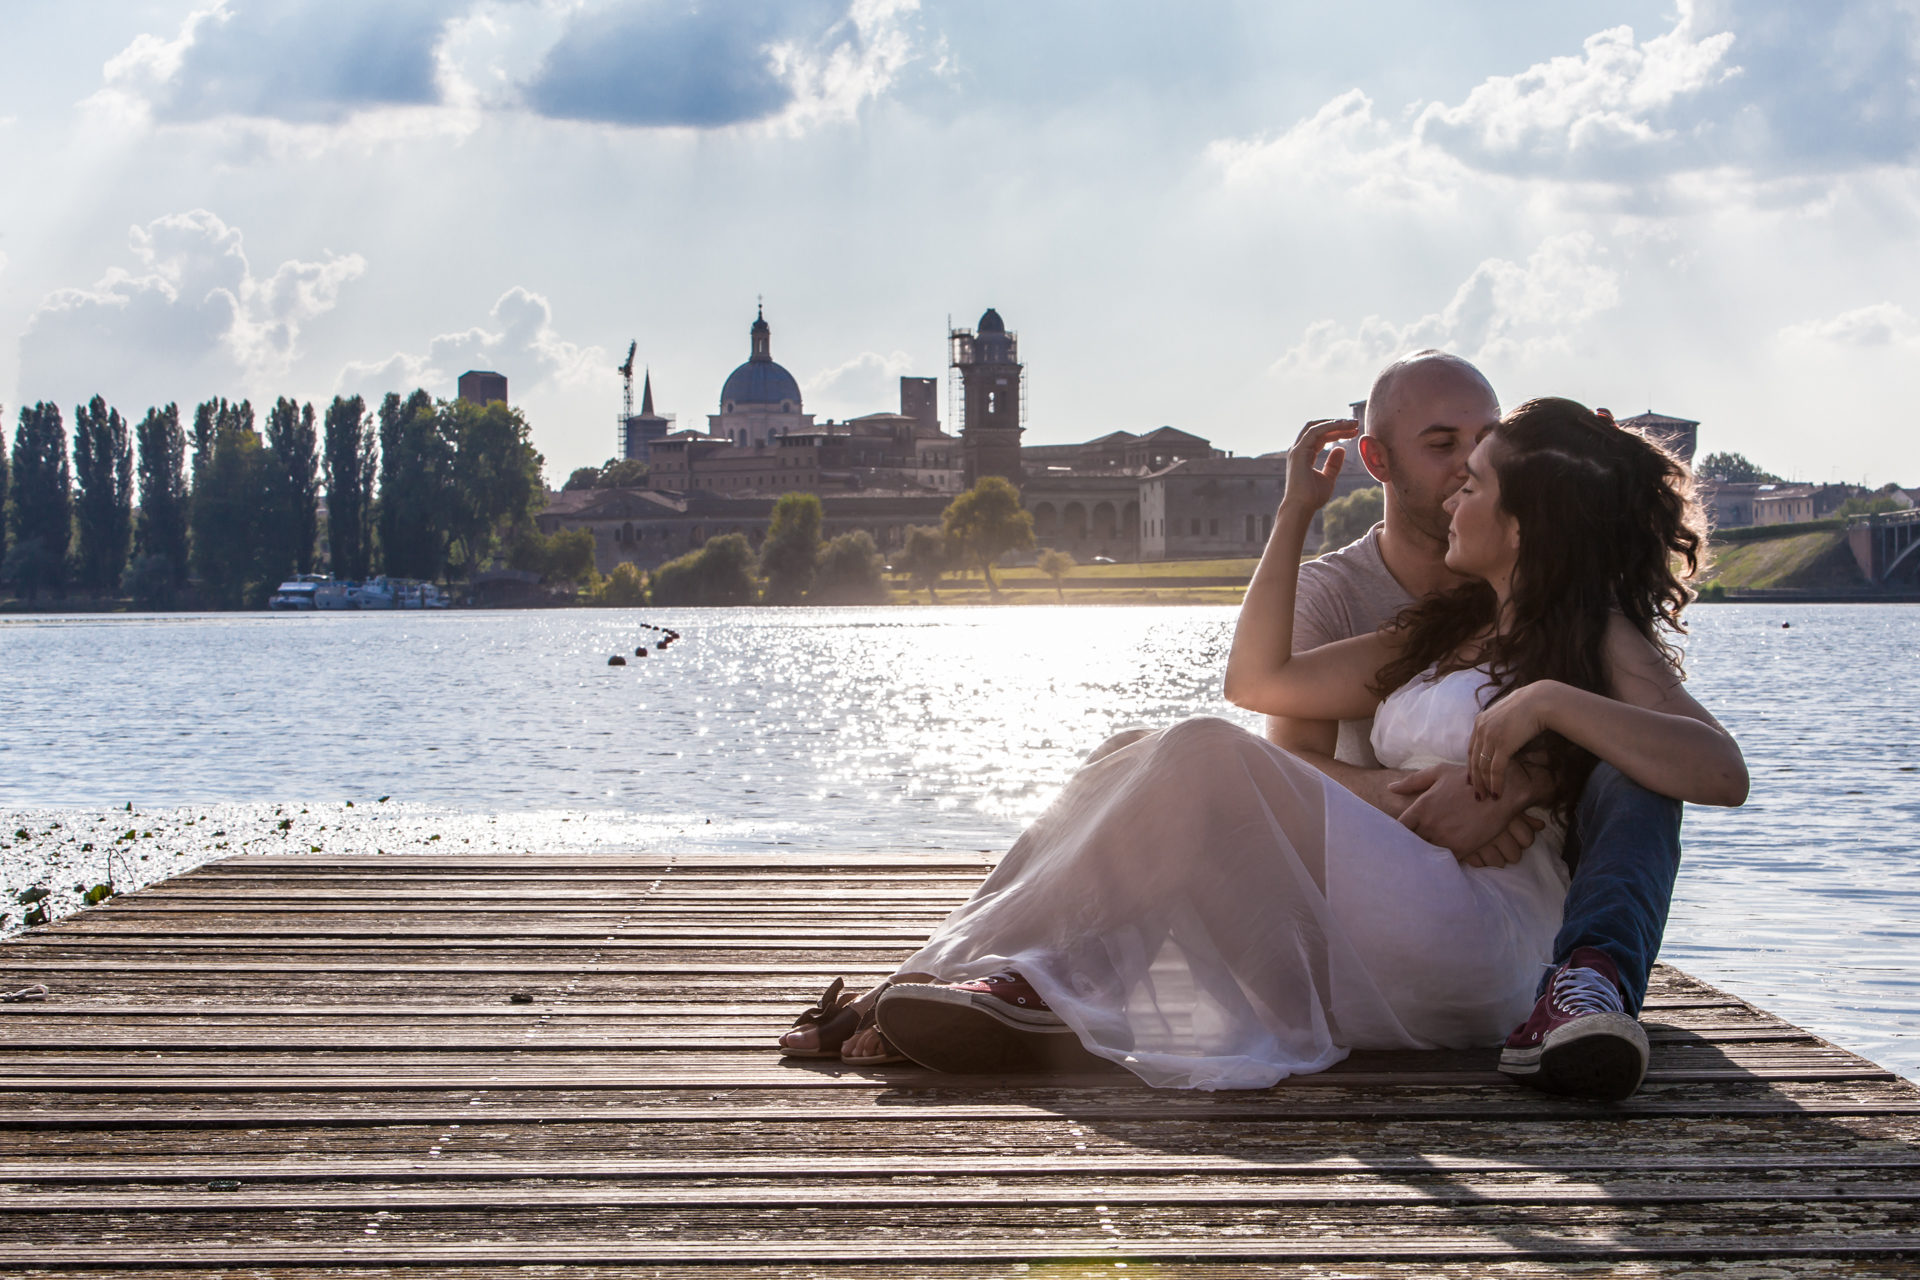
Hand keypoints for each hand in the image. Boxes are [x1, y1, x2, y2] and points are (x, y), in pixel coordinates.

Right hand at [1277, 418, 1359, 521]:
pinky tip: (1343, 426)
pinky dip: (1329, 426)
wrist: (1302, 507)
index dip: (1337, 432)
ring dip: (1336, 423)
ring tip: (1353, 423)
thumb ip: (1333, 464)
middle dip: (1336, 424)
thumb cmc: (1312, 497)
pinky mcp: (1299, 451)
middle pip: (1318, 428)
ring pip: (1317, 427)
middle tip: (1355, 423)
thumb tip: (1341, 449)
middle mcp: (1299, 449)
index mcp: (1304, 454)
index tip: (1354, 432)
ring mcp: (1298, 450)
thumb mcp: (1328, 478)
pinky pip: (1315, 432)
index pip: (1321, 436)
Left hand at [1391, 764, 1545, 863]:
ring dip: (1423, 855)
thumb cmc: (1469, 780)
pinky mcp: (1461, 849)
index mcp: (1421, 807)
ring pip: (1425, 854)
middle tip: (1408, 850)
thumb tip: (1390, 788)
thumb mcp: (1439, 773)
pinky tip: (1441, 861)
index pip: (1398, 828)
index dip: (1397, 834)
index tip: (1400, 836)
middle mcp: (1429, 824)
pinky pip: (1444, 861)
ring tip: (1422, 858)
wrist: (1502, 792)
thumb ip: (1413, 781)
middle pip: (1409, 844)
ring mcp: (1444, 838)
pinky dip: (1441, 862)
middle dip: (1408, 846)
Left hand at [1467, 682, 1559, 798]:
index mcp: (1480, 721)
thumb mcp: (1506, 715)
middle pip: (1474, 760)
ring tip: (1487, 797)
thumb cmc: (1529, 706)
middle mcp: (1481, 729)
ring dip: (1484, 785)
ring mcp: (1490, 737)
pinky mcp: (1502, 745)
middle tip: (1478, 795)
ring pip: (1482, 767)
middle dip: (1475, 780)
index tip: (1472, 779)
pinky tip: (1497, 793)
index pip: (1471, 749)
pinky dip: (1495, 783)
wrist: (1540, 701)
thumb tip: (1502, 737)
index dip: (1471, 766)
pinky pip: (1495, 769)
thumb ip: (1498, 726)